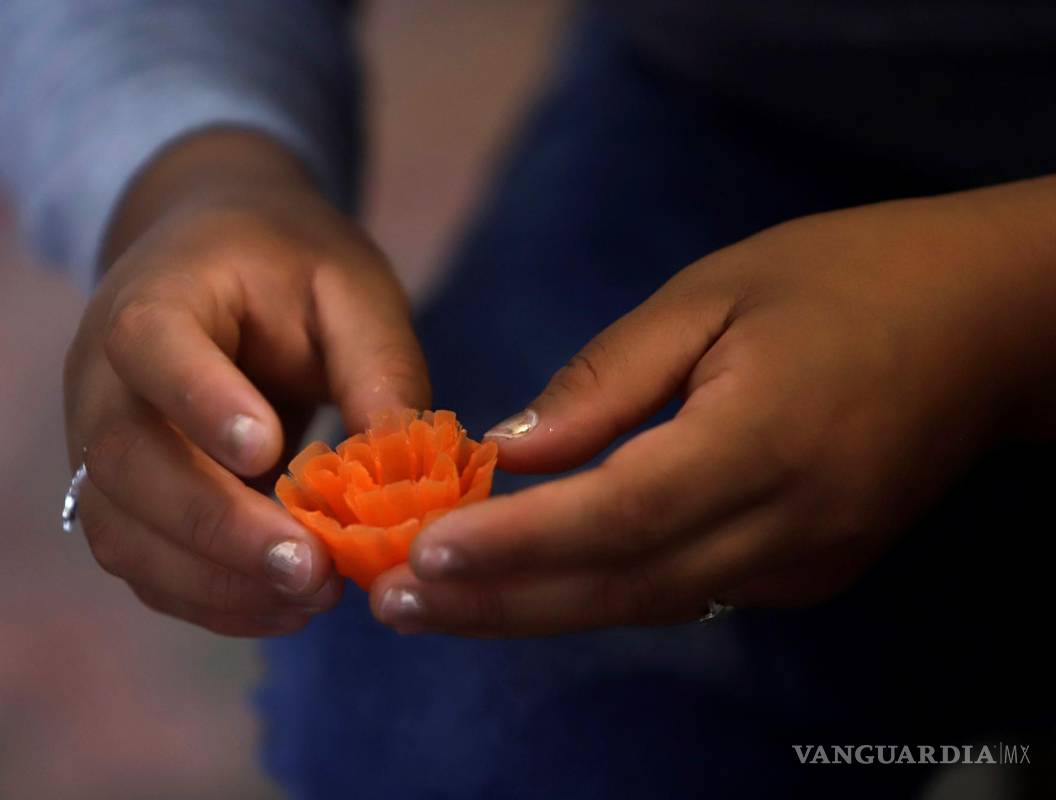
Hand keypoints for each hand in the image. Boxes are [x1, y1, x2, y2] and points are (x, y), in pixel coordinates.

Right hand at [64, 131, 429, 635]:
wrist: (213, 261)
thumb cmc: (289, 268)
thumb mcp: (351, 291)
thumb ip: (377, 368)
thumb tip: (406, 477)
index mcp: (155, 296)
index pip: (150, 346)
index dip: (201, 403)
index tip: (269, 451)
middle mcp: (101, 377)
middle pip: (126, 462)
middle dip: (219, 528)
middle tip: (312, 568)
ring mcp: (94, 445)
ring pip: (123, 532)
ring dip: (215, 581)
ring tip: (313, 597)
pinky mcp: (118, 499)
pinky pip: (143, 566)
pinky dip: (209, 599)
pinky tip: (283, 608)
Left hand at [370, 177, 1055, 635]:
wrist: (982, 325)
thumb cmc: (844, 280)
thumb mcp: (714, 294)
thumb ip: (610, 381)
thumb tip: (514, 450)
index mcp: (766, 440)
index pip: (621, 514)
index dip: (519, 544)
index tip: (424, 555)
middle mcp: (787, 526)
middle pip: (621, 586)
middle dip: (499, 602)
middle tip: (393, 603)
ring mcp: (804, 563)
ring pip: (644, 603)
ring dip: (534, 609)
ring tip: (432, 603)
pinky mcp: (807, 572)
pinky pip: (681, 591)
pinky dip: (595, 591)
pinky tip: (524, 582)